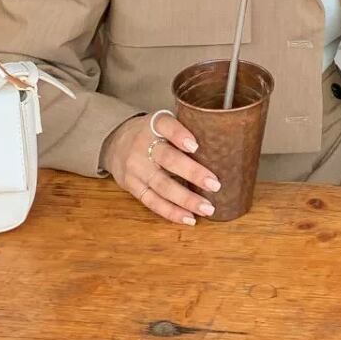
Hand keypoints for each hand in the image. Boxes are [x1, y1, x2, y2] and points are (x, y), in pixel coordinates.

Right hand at [101, 113, 221, 225]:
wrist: (115, 142)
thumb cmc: (152, 133)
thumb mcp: (163, 122)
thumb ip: (185, 128)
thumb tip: (225, 142)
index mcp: (154, 124)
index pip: (166, 125)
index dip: (179, 135)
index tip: (195, 145)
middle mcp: (142, 145)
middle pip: (167, 159)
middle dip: (192, 173)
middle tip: (215, 184)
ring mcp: (136, 167)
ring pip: (161, 185)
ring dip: (186, 199)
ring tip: (207, 208)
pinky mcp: (132, 186)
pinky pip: (152, 201)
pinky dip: (171, 212)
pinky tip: (189, 218)